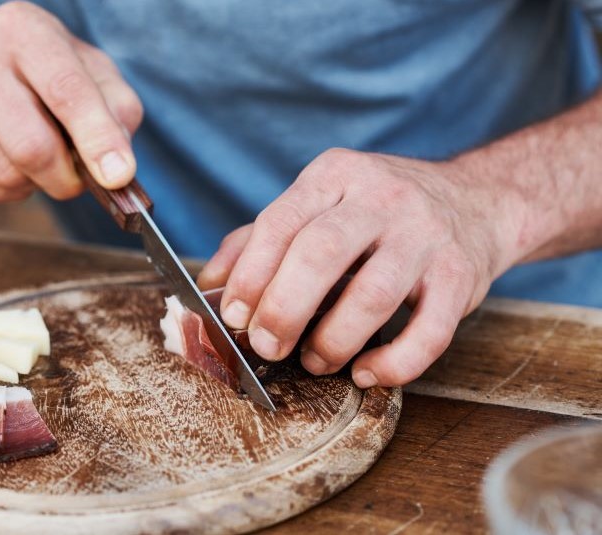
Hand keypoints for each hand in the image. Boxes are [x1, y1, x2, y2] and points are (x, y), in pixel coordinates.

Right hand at [0, 1, 141, 202]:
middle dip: (66, 178)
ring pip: (6, 174)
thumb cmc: (49, 75)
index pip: (66, 92)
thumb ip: (117, 113)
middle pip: (32, 147)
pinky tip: (11, 164)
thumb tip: (117, 169)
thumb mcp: (93, 75)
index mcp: (25, 29)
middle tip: (77, 177)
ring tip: (40, 159)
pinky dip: (9, 191)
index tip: (117, 176)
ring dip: (36, 184)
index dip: (96, 139)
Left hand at [198, 148, 520, 387]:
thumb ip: (260, 238)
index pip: (281, 223)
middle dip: (284, 309)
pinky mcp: (461, 275)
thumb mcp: (318, 203)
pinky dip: (394, 363)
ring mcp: (427, 234)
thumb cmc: (377, 213)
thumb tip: (210, 283)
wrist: (475, 201)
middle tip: (266, 346)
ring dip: (334, 340)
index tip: (233, 317)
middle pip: (321, 254)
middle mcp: (382, 197)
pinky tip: (367, 373)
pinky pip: (430, 331)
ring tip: (315, 361)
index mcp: (335, 176)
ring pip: (373, 295)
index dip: (251, 276)